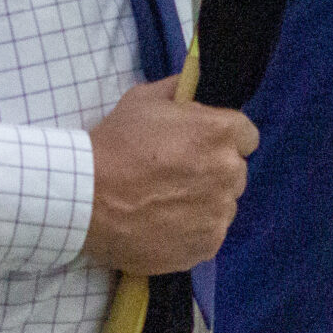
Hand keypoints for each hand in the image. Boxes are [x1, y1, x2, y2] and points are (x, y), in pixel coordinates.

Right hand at [83, 75, 258, 275]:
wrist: (86, 198)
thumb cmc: (115, 145)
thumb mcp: (143, 100)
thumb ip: (178, 90)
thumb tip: (192, 87)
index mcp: (220, 132)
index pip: (247, 136)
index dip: (223, 139)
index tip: (201, 145)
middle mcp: (228, 172)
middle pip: (235, 171)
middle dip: (214, 170)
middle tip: (178, 174)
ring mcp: (219, 212)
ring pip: (223, 204)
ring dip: (204, 202)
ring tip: (167, 203)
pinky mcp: (207, 245)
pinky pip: (211, 233)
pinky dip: (194, 230)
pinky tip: (165, 224)